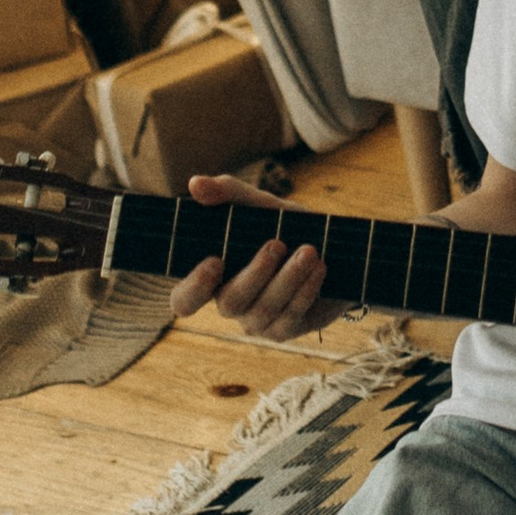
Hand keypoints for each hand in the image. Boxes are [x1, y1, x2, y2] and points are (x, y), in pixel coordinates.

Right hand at [167, 171, 334, 337]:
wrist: (332, 248)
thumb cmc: (284, 226)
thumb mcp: (259, 205)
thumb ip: (227, 193)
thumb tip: (195, 184)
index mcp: (212, 278)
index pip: (184, 299)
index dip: (193, 288)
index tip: (214, 261)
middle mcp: (229, 303)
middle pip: (229, 303)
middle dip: (255, 274)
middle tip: (276, 243)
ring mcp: (255, 322)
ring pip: (264, 310)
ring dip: (288, 278)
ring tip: (310, 251)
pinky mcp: (283, 330)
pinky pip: (290, 317)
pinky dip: (305, 290)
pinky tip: (319, 268)